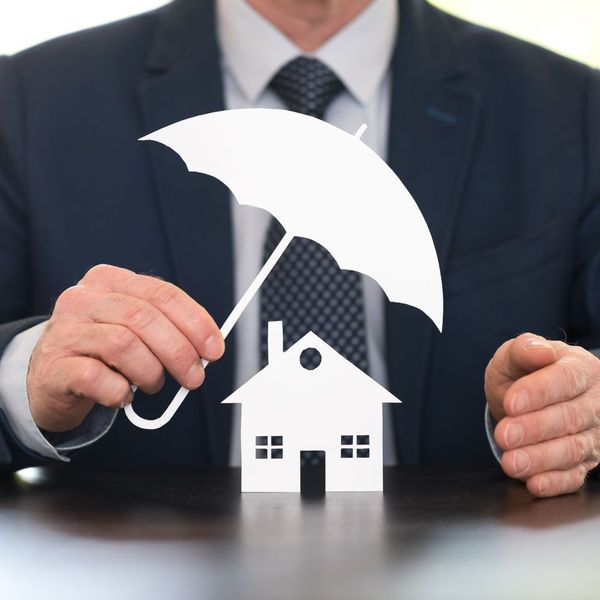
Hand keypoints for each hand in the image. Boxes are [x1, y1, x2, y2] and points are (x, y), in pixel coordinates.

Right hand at [28, 264, 223, 432]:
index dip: (195, 322)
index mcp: (109, 281)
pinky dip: (119, 392)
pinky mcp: (54, 367)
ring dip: (150, 373)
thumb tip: (208, 347)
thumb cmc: (101, 352)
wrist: (49, 378)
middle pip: (144, 318)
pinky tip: (122, 396)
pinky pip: (97, 378)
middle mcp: (83, 299)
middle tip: (194, 378)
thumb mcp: (134, 329)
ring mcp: (64, 331)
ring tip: (151, 384)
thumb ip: (167, 329)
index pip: (162, 294)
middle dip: (179, 352)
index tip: (214, 349)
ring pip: (123, 345)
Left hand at [485, 333, 599, 497]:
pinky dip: (555, 483)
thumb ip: (523, 349)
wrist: (528, 399)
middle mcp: (594, 402)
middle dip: (534, 428)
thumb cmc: (523, 373)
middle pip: (569, 417)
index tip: (511, 403)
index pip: (565, 379)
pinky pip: (575, 476)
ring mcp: (594, 434)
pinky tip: (533, 483)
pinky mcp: (586, 462)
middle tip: (504, 435)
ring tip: (510, 463)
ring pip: (573, 449)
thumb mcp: (514, 356)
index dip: (539, 392)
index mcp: (580, 368)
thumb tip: (539, 351)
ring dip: (540, 459)